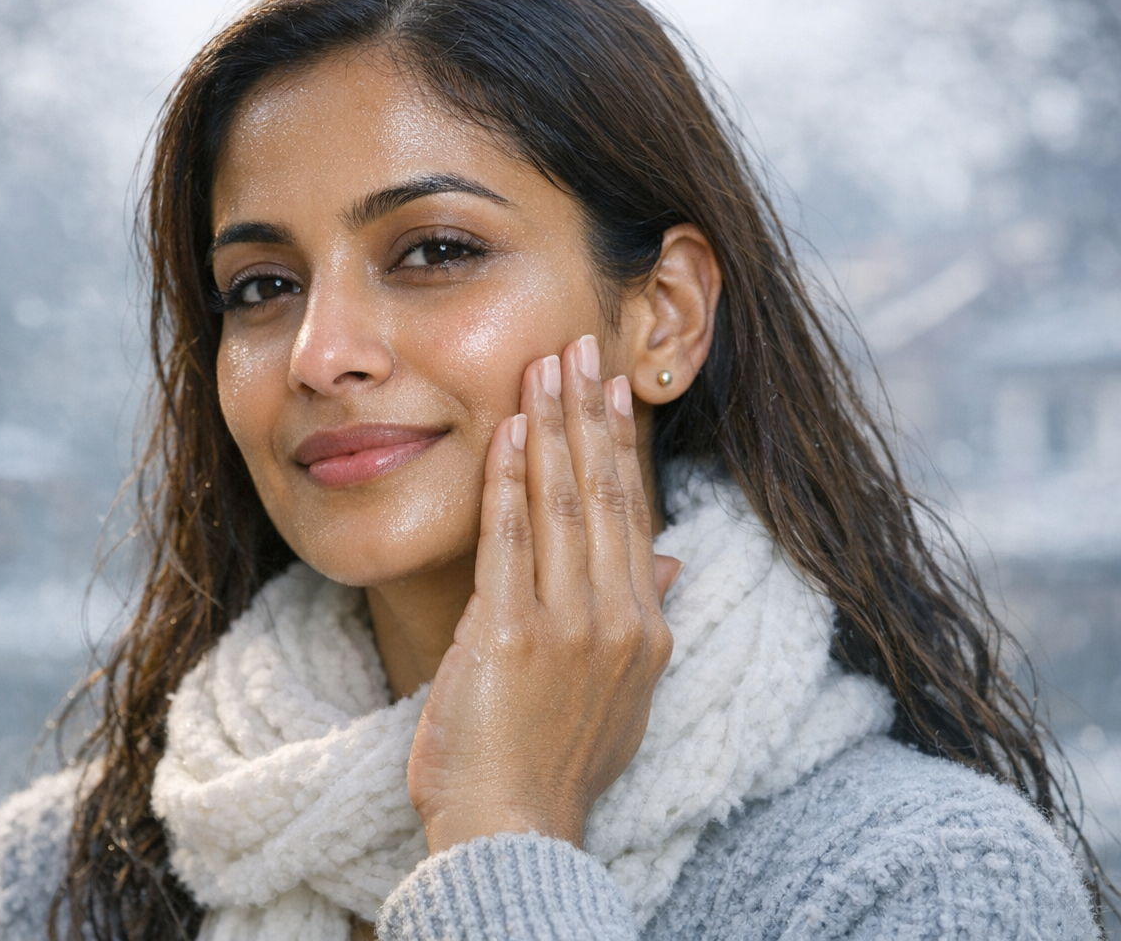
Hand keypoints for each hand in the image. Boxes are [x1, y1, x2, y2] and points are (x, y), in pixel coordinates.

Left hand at [407, 334, 680, 852]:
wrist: (512, 830)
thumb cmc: (552, 764)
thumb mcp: (619, 695)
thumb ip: (643, 619)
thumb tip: (669, 558)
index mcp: (644, 629)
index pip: (633, 514)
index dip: (621, 446)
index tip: (612, 388)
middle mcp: (617, 619)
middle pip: (606, 494)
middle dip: (591, 413)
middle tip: (580, 345)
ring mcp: (568, 625)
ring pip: (564, 504)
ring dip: (553, 427)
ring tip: (545, 364)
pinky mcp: (512, 634)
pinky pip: (510, 539)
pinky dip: (510, 480)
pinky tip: (507, 432)